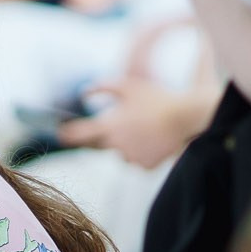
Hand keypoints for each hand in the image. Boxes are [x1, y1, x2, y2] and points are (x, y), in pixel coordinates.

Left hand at [59, 78, 209, 169]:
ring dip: (128, 146)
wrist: (186, 117)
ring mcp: (131, 157)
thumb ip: (101, 87)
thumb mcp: (128, 85)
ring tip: (146, 131)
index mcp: (107, 126)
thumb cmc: (156, 98)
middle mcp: (116, 145)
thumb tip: (84, 92)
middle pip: (102, 145)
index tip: (64, 134)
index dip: (68, 134)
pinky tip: (155, 142)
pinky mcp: (145, 166)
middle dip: (109, 136)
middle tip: (127, 125)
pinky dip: (144, 154)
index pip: (77, 135)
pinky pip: (138, 162)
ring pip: (121, 154)